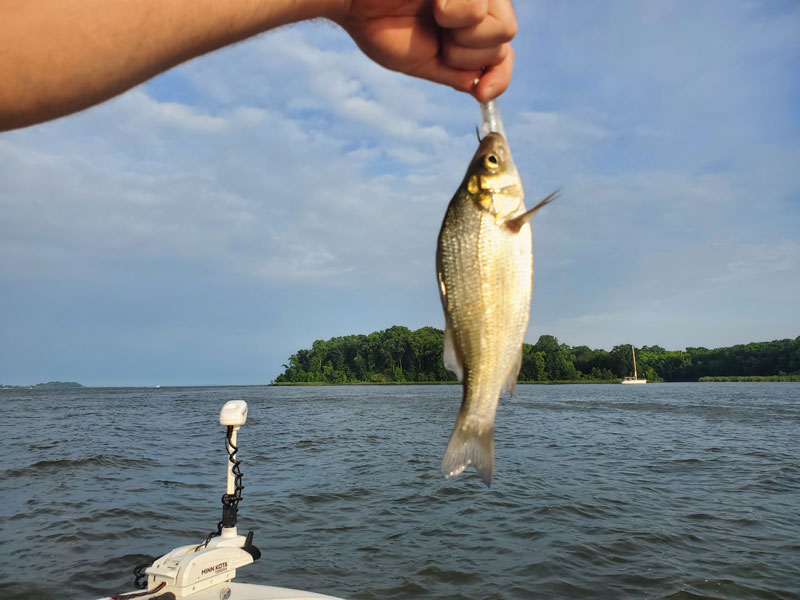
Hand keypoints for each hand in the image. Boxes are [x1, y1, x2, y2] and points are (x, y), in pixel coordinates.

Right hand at [335, 0, 516, 101]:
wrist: (351, 0)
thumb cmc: (378, 22)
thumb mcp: (421, 61)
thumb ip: (455, 73)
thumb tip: (483, 86)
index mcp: (465, 27)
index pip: (501, 52)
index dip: (500, 76)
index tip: (482, 92)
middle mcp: (474, 4)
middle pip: (506, 38)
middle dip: (471, 52)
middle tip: (441, 36)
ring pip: (505, 27)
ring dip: (466, 33)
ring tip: (436, 14)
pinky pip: (481, 6)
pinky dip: (457, 11)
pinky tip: (435, 2)